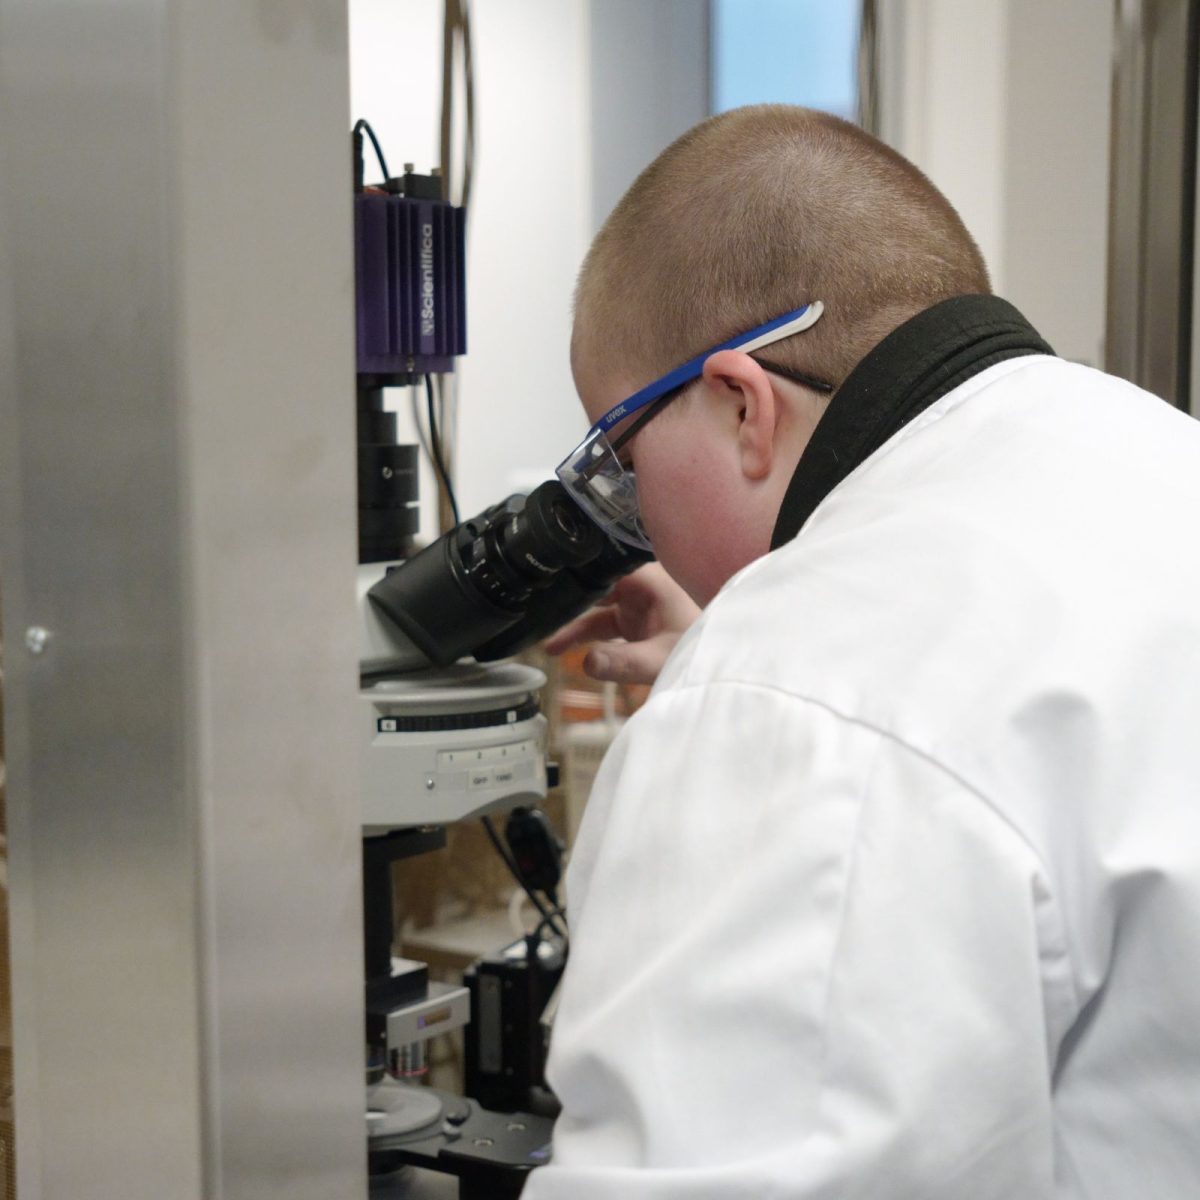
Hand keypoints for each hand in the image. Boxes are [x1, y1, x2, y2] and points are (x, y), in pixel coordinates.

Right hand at [543, 563, 701, 684]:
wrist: (726, 664)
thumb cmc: (704, 651)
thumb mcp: (660, 659)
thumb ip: (623, 662)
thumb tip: (586, 662)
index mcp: (648, 580)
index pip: (602, 565)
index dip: (575, 571)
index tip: (548, 579)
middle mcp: (641, 587)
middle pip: (595, 585)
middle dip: (568, 599)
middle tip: (538, 609)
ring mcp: (639, 604)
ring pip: (596, 608)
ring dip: (573, 624)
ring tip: (546, 643)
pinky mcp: (638, 622)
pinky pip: (604, 624)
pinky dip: (586, 636)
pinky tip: (564, 650)